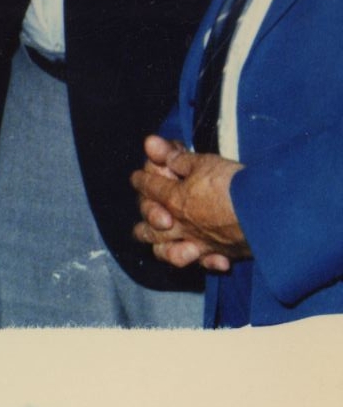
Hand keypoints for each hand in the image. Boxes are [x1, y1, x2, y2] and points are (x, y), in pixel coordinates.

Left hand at [130, 135, 245, 270]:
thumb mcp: (205, 163)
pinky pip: (204, 263)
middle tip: (152, 212)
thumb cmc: (235, 184)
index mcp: (174, 200)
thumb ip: (177, 157)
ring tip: (166, 241)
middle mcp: (182, 226)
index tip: (137, 177)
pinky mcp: (222, 255)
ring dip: (163, 247)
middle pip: (149, 228)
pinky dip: (204, 261)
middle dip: (146, 218)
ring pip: (168, 252)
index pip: (149, 188)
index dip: (141, 180)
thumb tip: (150, 143)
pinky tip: (207, 257)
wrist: (269, 211)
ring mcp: (200, 243)